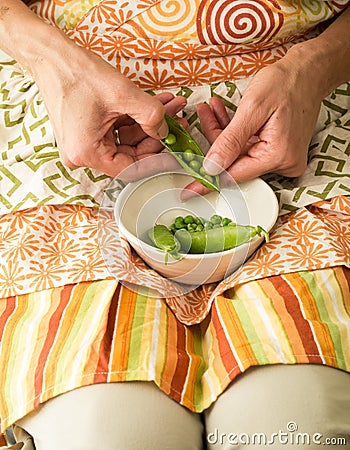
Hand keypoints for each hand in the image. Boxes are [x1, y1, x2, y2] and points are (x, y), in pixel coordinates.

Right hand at [30, 35, 185, 176]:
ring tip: (169, 106)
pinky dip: (134, 119)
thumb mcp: (123, 94)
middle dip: (155, 135)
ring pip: (126, 141)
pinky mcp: (86, 133)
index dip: (157, 159)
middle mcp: (82, 155)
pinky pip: (116, 132)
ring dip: (147, 124)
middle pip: (130, 155)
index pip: (131, 168)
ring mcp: (83, 145)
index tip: (175, 149)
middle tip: (177, 120)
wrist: (51, 56)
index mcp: (87, 153)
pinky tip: (153, 104)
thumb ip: (152, 116)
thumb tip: (166, 131)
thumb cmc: (77, 73)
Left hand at [183, 54, 323, 196]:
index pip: (234, 175)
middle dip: (215, 141)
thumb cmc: (285, 83)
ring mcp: (282, 159)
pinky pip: (249, 148)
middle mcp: (283, 163)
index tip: (189, 192)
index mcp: (277, 156)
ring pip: (239, 154)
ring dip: (223, 133)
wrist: (309, 72)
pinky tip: (224, 114)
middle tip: (203, 115)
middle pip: (235, 163)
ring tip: (212, 109)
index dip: (208, 180)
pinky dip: (235, 133)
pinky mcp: (279, 152)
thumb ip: (230, 140)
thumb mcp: (252, 108)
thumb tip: (211, 168)